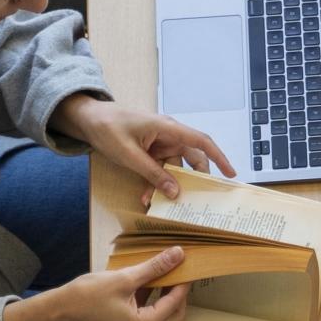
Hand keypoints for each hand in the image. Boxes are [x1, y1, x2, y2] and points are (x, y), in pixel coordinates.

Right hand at [8, 246, 191, 320]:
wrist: (61, 307)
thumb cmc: (89, 294)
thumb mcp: (125, 277)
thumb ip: (154, 267)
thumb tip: (178, 255)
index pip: (175, 303)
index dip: (183, 282)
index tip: (187, 264)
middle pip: (175, 313)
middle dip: (179, 292)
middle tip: (179, 270)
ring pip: (164, 314)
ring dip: (167, 294)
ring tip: (166, 271)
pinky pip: (151, 314)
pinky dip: (154, 298)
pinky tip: (150, 279)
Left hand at [50, 94, 234, 197]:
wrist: (89, 119)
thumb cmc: (108, 128)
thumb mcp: (130, 155)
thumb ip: (153, 174)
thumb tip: (175, 192)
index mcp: (168, 128)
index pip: (201, 142)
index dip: (219, 157)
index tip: (231, 174)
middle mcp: (169, 134)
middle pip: (191, 158)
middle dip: (192, 179)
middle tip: (195, 198)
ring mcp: (160, 142)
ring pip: (174, 167)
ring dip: (167, 185)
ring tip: (157, 202)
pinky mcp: (151, 150)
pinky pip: (160, 168)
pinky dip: (155, 182)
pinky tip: (146, 195)